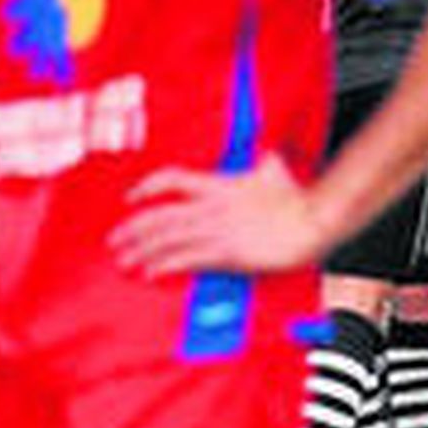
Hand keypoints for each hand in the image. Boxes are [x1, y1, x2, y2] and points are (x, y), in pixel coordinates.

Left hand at [109, 152, 323, 276]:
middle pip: (161, 215)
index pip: (173, 180)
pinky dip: (167, 265)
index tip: (130, 197)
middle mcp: (213, 207)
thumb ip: (264, 164)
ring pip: (169, 239)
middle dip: (133, 229)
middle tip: (114, 241)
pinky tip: (152, 272)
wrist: (312, 220)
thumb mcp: (275, 171)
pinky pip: (188, 259)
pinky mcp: (228, 253)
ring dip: (143, 250)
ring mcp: (219, 230)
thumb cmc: (296, 198)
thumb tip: (268, 155)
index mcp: (220, 185)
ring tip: (125, 261)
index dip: (147, 187)